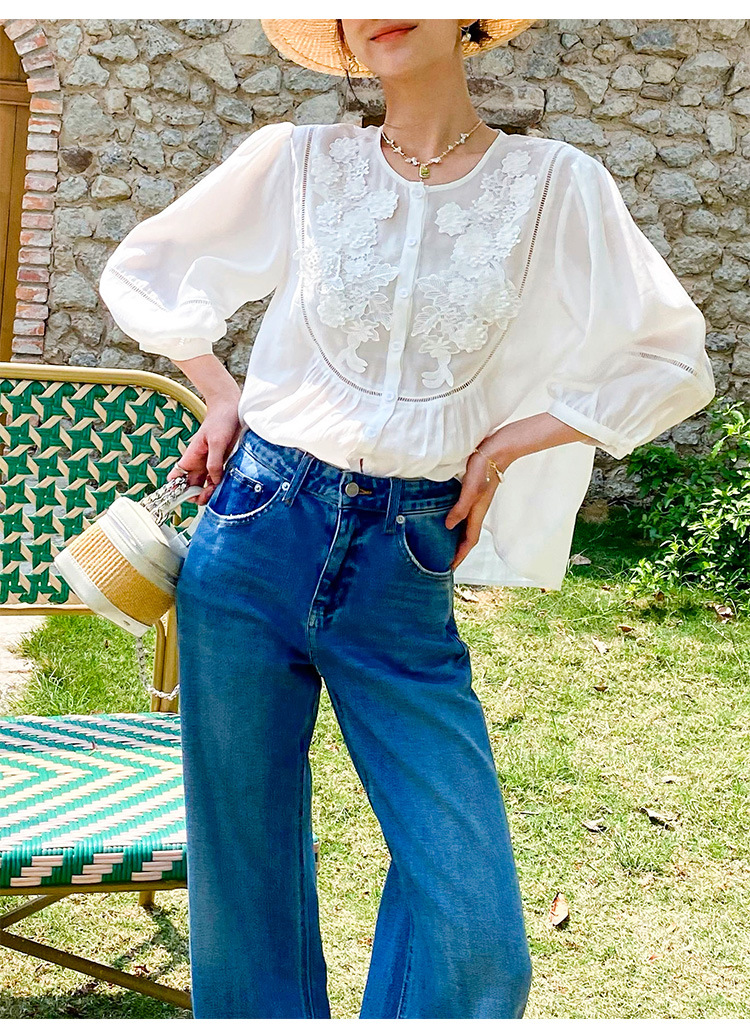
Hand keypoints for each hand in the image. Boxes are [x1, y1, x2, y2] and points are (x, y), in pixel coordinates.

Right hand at [167, 398, 243, 505]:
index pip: (175, 479)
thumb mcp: (217, 441)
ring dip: (211, 493)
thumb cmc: (221, 420)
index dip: (176, 491)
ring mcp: (210, 465)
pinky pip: (219, 480)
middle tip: (208, 496)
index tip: (185, 497)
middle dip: (198, 496)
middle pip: (191, 488)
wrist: (232, 408)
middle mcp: (198, 464)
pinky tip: (228, 488)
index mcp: (191, 458)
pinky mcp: (222, 463)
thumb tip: (213, 481)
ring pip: (205, 486)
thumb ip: (214, 462)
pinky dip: (222, 486)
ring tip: (220, 493)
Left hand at [445, 448, 505, 569]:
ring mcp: (476, 503)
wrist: (497, 451)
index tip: (449, 567)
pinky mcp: (473, 494)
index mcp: (477, 513)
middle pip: (468, 537)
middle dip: (458, 551)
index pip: (469, 541)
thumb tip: (448, 527)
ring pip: (466, 527)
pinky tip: (448, 520)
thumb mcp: (470, 489)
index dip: (460, 555)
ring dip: (457, 538)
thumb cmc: (484, 469)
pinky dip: (457, 523)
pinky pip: (464, 515)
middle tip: (443, 561)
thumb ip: (460, 508)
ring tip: (443, 545)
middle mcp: (477, 511)